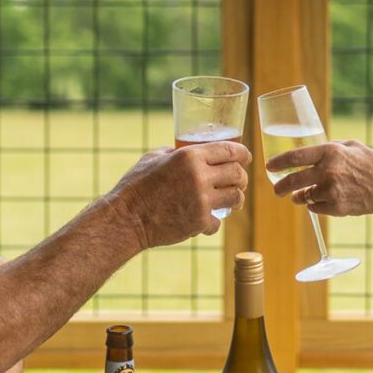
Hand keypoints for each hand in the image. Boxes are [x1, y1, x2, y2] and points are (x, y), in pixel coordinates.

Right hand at [109, 141, 250, 248]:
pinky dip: (213, 222)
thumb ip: (173, 152)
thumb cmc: (136, 186)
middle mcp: (199, 176)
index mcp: (189, 156)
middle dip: (242, 177)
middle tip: (239, 181)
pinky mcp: (199, 222)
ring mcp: (201, 200)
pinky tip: (205, 221)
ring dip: (236, 199)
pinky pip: (218, 222)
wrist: (127, 218)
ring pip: (236, 197)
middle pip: (237, 173)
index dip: (243, 153)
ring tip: (231, 201)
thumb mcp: (153, 158)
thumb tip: (184, 150)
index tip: (246, 157)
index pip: (229, 150)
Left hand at [266, 140, 372, 217]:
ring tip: (299, 196)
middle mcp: (327, 172)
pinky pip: (315, 208)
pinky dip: (315, 205)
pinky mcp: (335, 207)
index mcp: (330, 153)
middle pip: (293, 181)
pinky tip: (322, 200)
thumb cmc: (372, 164)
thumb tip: (311, 150)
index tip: (269, 166)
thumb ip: (330, 146)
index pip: (295, 157)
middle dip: (280, 187)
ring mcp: (331, 191)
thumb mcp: (352, 146)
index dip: (278, 162)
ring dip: (299, 197)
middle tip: (277, 190)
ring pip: (303, 197)